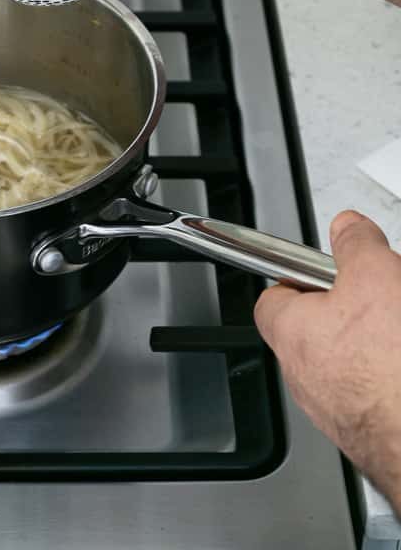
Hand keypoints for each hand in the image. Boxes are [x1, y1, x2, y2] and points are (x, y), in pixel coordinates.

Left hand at [255, 210, 400, 509]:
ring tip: (399, 329)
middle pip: (319, 330)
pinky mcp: (373, 435)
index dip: (298, 277)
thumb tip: (347, 227)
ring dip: (377, 344)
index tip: (320, 266)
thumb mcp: (375, 276)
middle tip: (383, 295)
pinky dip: (392, 375)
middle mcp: (306, 378)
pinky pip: (378, 393)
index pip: (274, 298)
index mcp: (292, 334)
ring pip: (352, 364)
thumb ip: (355, 245)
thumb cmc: (394, 370)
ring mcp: (339, 412)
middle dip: (352, 310)